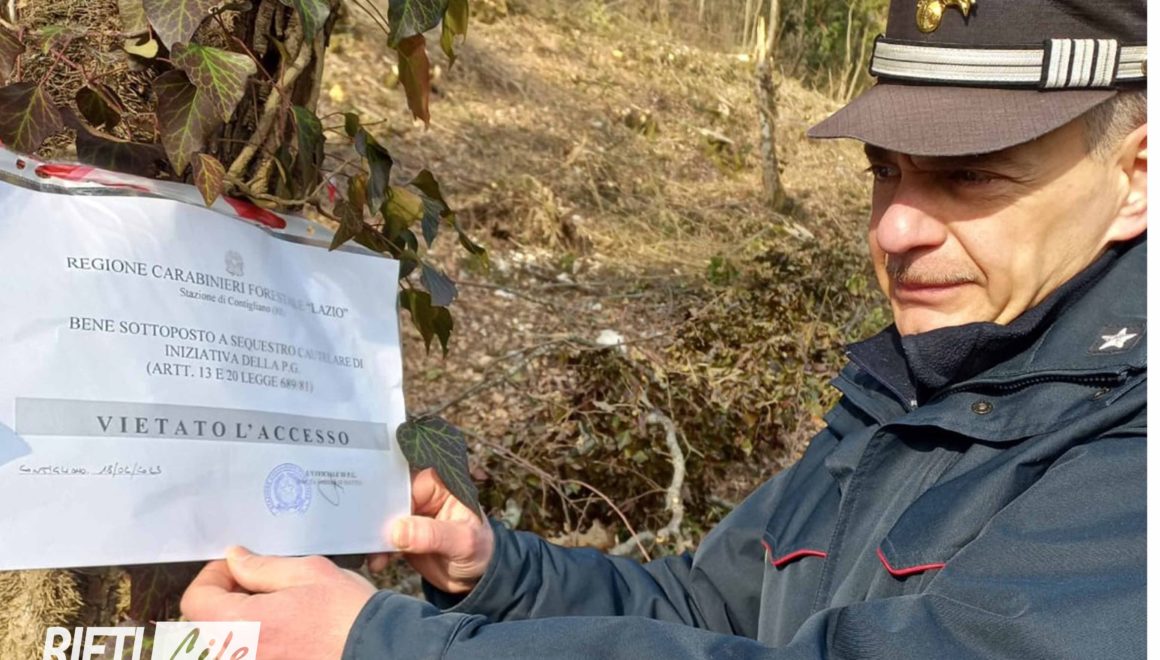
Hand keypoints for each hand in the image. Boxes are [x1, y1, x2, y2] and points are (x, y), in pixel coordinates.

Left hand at [181, 546, 376, 659]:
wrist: (380, 652)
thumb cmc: (348, 614)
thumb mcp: (310, 572)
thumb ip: (263, 566)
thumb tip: (235, 559)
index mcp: (242, 625)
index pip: (195, 600)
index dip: (213, 576)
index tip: (238, 568)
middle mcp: (238, 655)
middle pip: (204, 625)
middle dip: (225, 599)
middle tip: (257, 585)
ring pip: (225, 643)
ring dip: (239, 622)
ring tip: (275, 609)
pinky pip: (248, 654)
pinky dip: (256, 641)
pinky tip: (285, 631)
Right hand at [368, 468, 493, 593]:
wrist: (476, 577)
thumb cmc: (480, 550)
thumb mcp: (463, 542)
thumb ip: (433, 535)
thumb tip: (399, 531)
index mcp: (439, 484)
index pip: (405, 484)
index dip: (388, 499)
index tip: (374, 516)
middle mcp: (422, 494)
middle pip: (388, 498)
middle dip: (374, 518)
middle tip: (364, 537)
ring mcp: (410, 514)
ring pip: (381, 519)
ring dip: (373, 537)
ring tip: (374, 556)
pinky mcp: (402, 533)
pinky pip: (381, 536)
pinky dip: (375, 549)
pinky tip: (376, 563)